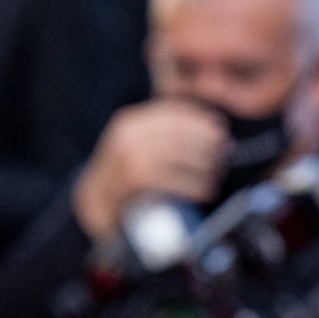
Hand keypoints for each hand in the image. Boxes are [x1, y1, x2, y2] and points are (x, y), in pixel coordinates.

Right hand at [72, 100, 229, 239]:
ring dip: (203, 164)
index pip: (174, 112)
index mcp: (131, 122)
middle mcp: (127, 135)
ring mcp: (126, 158)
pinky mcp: (130, 182)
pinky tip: (205, 191)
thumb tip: (215, 130)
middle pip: (179, 133)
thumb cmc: (127, 177)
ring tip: (215, 175)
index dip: (201, 120)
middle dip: (207, 143)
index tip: (221, 130)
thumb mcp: (140, 146)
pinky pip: (170, 179)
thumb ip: (166, 135)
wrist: (94, 204)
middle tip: (223, 155)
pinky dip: (192, 185)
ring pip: (176, 154)